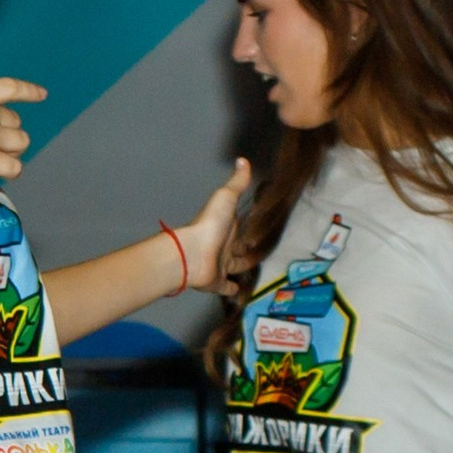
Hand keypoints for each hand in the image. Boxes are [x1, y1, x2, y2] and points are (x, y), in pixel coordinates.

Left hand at [168, 158, 252, 295]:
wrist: (192, 252)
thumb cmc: (210, 224)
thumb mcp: (225, 198)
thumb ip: (237, 183)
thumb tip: (243, 160)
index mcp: (228, 228)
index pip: (242, 229)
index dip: (250, 229)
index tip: (260, 230)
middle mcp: (225, 247)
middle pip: (239, 249)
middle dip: (248, 249)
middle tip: (260, 251)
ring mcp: (220, 266)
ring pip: (235, 267)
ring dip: (243, 268)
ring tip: (255, 269)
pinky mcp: (217, 283)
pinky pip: (227, 287)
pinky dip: (233, 290)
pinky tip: (241, 292)